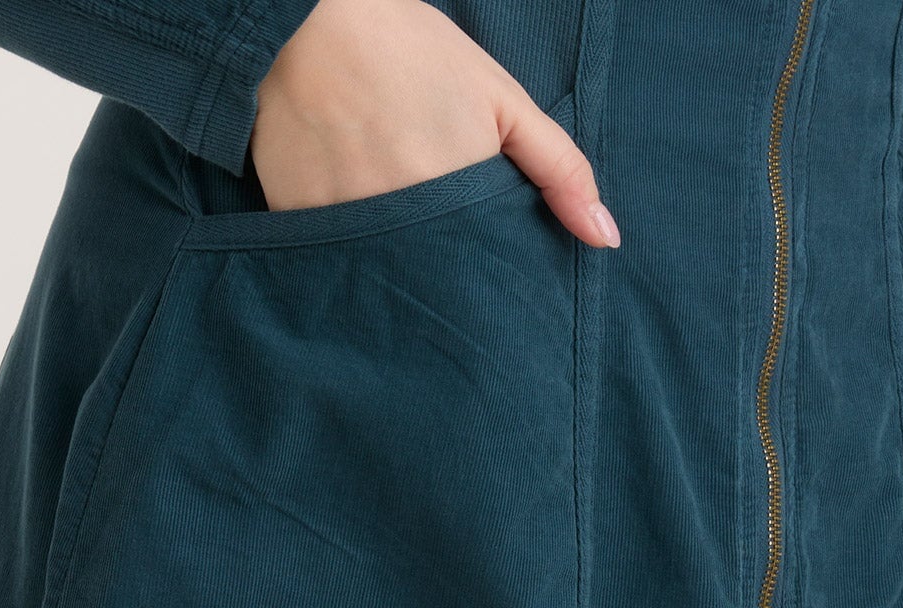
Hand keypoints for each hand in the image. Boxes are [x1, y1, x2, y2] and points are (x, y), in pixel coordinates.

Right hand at [250, 0, 619, 247]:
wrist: (309, 18)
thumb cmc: (413, 52)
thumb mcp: (502, 102)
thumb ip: (559, 171)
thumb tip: (607, 239)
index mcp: (455, 199)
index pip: (479, 278)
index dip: (481, 277)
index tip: (476, 267)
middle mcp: (399, 224)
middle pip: (430, 285)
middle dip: (435, 275)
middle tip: (425, 236)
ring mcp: (343, 227)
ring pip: (378, 278)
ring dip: (386, 265)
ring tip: (380, 210)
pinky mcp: (295, 222)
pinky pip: (326, 260)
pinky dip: (338, 249)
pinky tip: (340, 207)